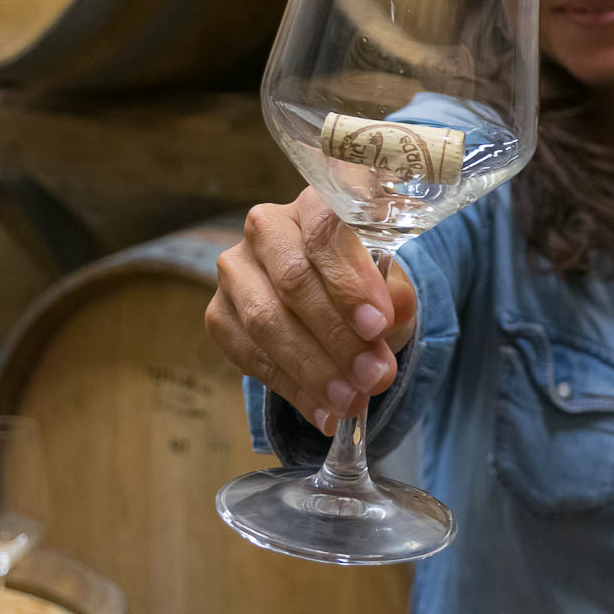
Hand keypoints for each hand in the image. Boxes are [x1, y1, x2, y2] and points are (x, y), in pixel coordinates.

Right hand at [206, 187, 418, 435]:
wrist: (327, 304)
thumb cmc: (363, 287)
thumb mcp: (390, 287)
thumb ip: (396, 295)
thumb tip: (394, 308)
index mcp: (313, 202)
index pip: (326, 231)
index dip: (350, 280)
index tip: (378, 325)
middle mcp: (265, 227)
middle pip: (294, 280)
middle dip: (338, 336)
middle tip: (374, 376)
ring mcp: (234, 270)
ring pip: (267, 321)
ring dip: (314, 369)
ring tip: (352, 400)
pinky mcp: (217, 314)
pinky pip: (251, 355)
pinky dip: (292, 389)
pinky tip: (324, 411)